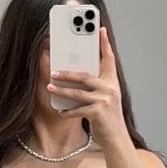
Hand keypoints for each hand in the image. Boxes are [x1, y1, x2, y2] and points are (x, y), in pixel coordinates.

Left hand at [47, 26, 126, 144]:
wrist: (116, 138)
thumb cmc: (107, 117)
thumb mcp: (105, 97)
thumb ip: (95, 85)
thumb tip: (74, 75)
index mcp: (112, 81)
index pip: (109, 58)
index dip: (105, 43)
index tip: (100, 29)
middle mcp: (110, 88)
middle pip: (85, 76)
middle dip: (67, 73)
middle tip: (53, 70)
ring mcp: (104, 100)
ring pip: (78, 92)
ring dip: (62, 90)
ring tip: (50, 86)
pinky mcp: (98, 113)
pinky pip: (78, 110)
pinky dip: (67, 111)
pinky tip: (59, 110)